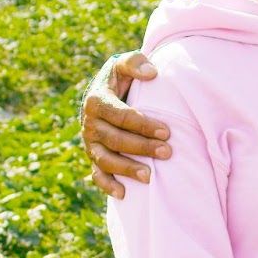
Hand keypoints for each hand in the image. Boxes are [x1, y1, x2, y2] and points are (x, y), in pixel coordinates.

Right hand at [79, 51, 170, 199]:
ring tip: (150, 176)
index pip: (121, 116)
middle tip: (168, 152)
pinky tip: (124, 194)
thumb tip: (152, 74)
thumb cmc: (120, 77)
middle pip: (115, 139)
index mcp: (97, 101)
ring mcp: (90, 142)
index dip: (144, 124)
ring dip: (126, 169)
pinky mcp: (92, 155)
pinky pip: (96, 173)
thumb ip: (136, 63)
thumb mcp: (124, 63)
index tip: (167, 131)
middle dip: (142, 147)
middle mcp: (90, 124)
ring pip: (105, 159)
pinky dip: (107, 185)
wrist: (105, 91)